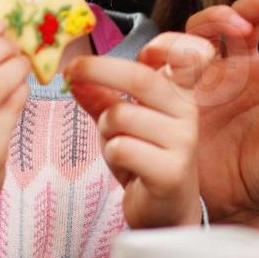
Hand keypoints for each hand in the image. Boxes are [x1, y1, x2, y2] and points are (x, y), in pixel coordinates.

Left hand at [66, 33, 214, 228]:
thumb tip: (74, 75)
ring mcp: (183, 141)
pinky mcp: (171, 170)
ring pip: (121, 116)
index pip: (184, 57)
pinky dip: (111, 154)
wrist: (166, 213)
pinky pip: (122, 147)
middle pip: (141, 78)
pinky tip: (124, 167)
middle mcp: (187, 112)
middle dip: (99, 70)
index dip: (166, 45)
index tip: (142, 48)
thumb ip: (102, 97)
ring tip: (116, 146)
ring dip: (105, 131)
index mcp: (179, 94)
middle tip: (71, 70)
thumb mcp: (122, 124)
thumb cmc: (144, 161)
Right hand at [184, 0, 258, 226]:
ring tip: (237, 26)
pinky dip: (173, 46)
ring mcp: (207, 74)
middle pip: (246, 17)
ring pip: (206, 27)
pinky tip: (188, 52)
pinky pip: (169, 58)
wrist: (221, 206)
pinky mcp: (176, 88)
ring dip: (219, 17)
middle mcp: (239, 67)